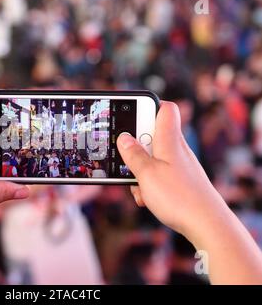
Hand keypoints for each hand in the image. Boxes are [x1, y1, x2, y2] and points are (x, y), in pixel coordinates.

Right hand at [117, 101, 225, 236]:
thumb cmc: (179, 197)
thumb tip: (124, 138)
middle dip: (135, 147)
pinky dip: (148, 183)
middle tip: (126, 159)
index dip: (148, 107)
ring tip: (138, 186)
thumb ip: (133, 155)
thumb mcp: (147, 174)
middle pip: (152, 135)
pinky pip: (158, 174)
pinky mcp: (179, 180)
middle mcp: (176, 149)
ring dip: (140, 170)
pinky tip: (147, 197)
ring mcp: (178, 165)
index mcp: (169, 140)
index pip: (165, 109)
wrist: (206, 224)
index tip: (130, 115)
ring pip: (152, 158)